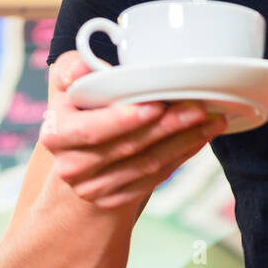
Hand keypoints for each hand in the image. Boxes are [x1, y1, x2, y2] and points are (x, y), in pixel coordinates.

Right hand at [40, 51, 226, 210]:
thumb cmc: (81, 104)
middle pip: (128, 148)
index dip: (124, 120)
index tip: (157, 105)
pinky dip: (181, 156)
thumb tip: (80, 71)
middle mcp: (71, 166)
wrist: (79, 151)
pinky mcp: (115, 199)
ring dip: (184, 141)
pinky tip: (199, 138)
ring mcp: (93, 188)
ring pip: (147, 164)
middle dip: (167, 127)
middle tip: (198, 107)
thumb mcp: (70, 80)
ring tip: (211, 120)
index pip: (91, 131)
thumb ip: (72, 68)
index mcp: (57, 133)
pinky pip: (155, 177)